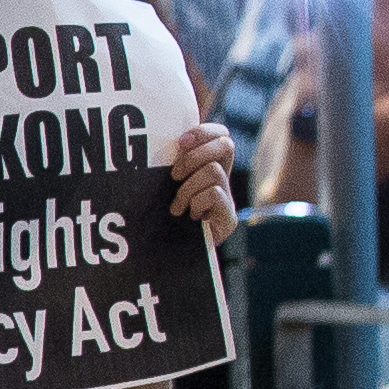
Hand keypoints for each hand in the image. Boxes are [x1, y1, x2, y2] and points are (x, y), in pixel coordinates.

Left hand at [162, 118, 242, 253]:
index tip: (180, 143)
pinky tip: (190, 216)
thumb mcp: (162, 185)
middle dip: (195, 157)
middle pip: (226, 144)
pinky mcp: (229, 218)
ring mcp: (229, 198)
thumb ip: (169, 164)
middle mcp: (223, 178)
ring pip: (213, 171)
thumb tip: (166, 141)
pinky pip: (215, 194)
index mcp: (209, 166)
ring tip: (178, 206)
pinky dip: (196, 202)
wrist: (167, 257)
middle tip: (174, 177)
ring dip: (188, 188)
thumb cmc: (159, 218)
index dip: (204, 132)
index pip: (221, 133)